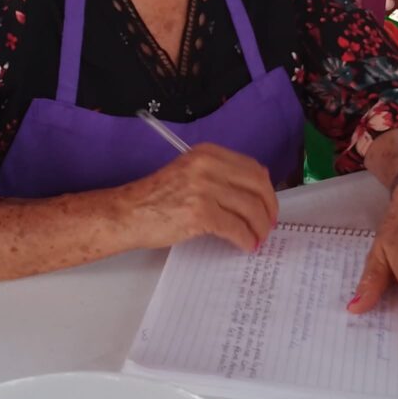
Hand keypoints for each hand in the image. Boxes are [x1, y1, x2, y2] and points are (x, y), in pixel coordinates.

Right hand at [120, 143, 278, 252]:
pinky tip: (246, 245)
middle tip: (269, 224)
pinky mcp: (199, 212)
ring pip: (249, 208)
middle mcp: (207, 165)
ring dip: (259, 227)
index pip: (252, 167)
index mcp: (207, 153)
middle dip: (269, 208)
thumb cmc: (156, 198)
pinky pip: (236, 227)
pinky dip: (246, 239)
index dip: (266, 189)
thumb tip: (254, 194)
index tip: (269, 205)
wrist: (128, 212)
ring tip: (258, 239)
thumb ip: (218, 176)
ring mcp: (203, 188)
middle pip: (257, 185)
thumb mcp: (190, 173)